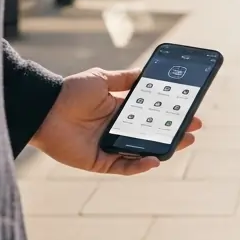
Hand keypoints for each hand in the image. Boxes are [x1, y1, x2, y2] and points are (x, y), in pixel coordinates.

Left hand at [30, 68, 202, 174]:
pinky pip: (124, 167)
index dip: (170, 115)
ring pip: (143, 152)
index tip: (190, 111)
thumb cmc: (70, 92)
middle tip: (194, 130)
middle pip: (152, 135)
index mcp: (119, 112)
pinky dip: (139, 165)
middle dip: (174, 133)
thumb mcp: (102, 79)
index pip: (151, 116)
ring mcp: (110, 147)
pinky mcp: (100, 161)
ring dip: (163, 150)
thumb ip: (125, 79)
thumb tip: (148, 72)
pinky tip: (154, 159)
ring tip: (181, 143)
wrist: (45, 108)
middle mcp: (117, 131)